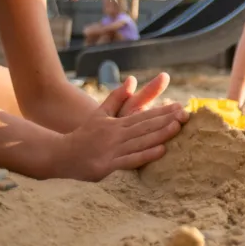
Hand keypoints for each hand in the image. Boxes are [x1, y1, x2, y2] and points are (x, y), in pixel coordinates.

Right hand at [53, 77, 188, 180]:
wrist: (59, 154)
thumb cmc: (84, 135)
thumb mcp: (100, 114)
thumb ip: (117, 98)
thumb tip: (131, 80)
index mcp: (117, 123)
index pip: (144, 115)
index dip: (163, 111)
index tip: (181, 106)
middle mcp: (116, 134)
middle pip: (145, 126)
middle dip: (167, 120)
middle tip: (186, 114)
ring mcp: (112, 149)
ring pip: (141, 140)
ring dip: (160, 134)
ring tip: (178, 128)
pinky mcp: (107, 165)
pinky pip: (130, 160)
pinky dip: (146, 155)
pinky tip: (161, 151)